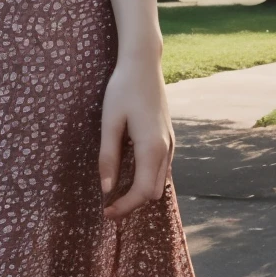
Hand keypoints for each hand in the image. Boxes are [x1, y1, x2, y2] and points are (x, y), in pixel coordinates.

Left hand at [98, 50, 174, 218]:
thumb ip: (108, 157)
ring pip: (159, 182)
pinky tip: (129, 173)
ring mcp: (170, 143)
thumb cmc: (123, 89)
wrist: (143, 63)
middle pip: (153, 192)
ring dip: (140, 191)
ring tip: (116, 193)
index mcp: (152, 147)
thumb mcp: (109, 122)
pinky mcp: (168, 137)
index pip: (143, 192)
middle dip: (133, 203)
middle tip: (108, 206)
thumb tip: (106, 189)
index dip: (125, 207)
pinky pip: (160, 168)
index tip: (106, 213)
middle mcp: (166, 149)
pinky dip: (146, 178)